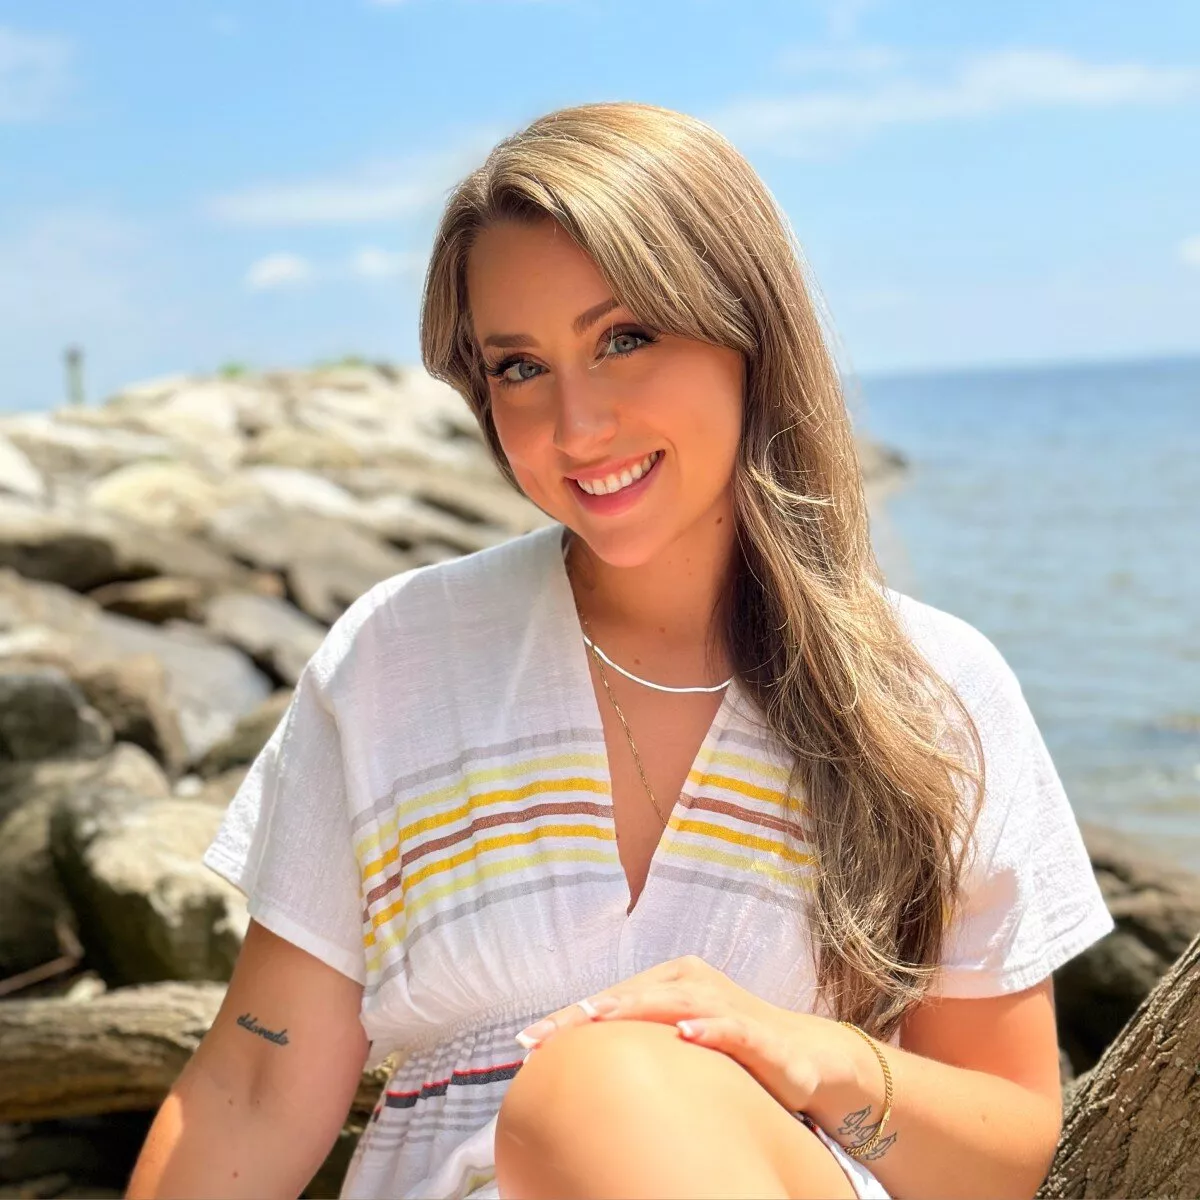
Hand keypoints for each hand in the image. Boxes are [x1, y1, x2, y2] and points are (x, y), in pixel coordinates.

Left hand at [514, 955, 858, 1115]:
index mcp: (669, 982)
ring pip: (674, 1001)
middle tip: (545, 1036)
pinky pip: (733, 1028)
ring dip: (636, 1007)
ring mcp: (727, 1004)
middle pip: (630, 995)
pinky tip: (686, 1033)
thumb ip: (638, 1051)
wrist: (809, 1059)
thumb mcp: (678, 1046)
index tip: (525, 1045)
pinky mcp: (760, 1033)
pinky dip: (710, 1028)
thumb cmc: (731, 1051)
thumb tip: (578, 1080)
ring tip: (596, 1017)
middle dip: (584, 1015)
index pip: (609, 999)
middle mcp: (693, 983)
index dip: (567, 1020)